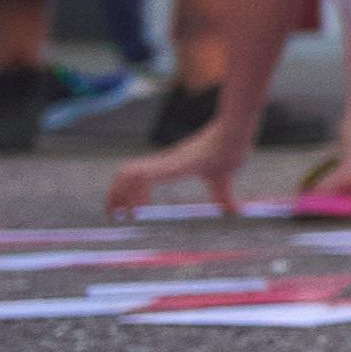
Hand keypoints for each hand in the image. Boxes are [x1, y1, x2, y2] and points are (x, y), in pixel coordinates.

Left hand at [107, 128, 253, 220]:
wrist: (235, 135)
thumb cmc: (229, 153)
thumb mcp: (223, 182)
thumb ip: (224, 198)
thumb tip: (237, 213)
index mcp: (170, 166)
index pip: (137, 175)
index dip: (124, 191)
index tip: (122, 211)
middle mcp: (163, 163)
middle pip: (125, 173)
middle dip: (114, 194)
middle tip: (113, 215)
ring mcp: (165, 162)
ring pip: (128, 174)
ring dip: (120, 194)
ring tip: (123, 215)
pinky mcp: (170, 164)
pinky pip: (143, 178)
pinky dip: (137, 195)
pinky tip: (141, 210)